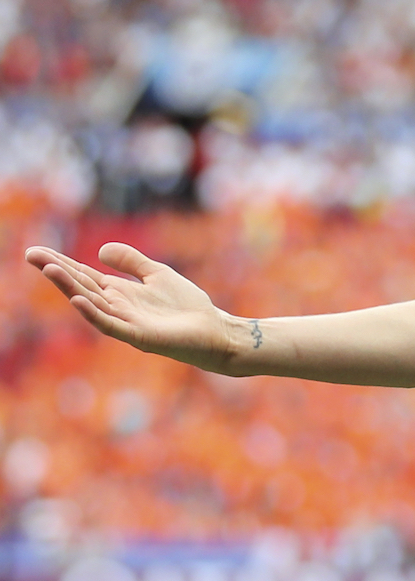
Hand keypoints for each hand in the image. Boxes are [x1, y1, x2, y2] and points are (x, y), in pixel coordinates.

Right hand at [26, 243, 242, 373]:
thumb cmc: (185, 306)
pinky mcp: (138, 336)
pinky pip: (110, 325)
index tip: (37, 251)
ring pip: (91, 303)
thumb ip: (132, 262)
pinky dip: (93, 313)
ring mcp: (125, 322)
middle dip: (57, 271)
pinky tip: (79, 300)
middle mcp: (117, 307)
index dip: (62, 263)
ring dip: (70, 288)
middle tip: (31, 254)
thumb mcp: (157, 274)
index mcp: (120, 293)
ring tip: (49, 270)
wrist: (212, 330)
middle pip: (81, 286)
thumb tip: (100, 249)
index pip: (84, 275)